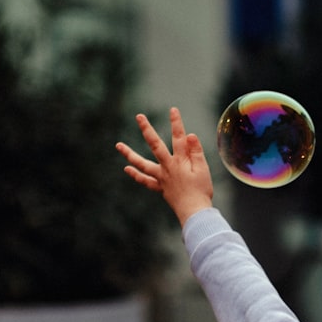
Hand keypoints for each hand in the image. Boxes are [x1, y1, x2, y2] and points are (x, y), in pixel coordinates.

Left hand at [116, 108, 213, 225]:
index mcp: (180, 161)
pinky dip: (136, 175)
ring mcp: (162, 177)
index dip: (176, 123)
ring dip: (130, 154)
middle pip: (155, 145)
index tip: (172, 109)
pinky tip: (127, 168)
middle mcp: (168, 167)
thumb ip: (196, 151)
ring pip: (143, 164)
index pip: (178, 138)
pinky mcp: (160, 188)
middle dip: (147, 129)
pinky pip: (145, 181)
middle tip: (139, 117)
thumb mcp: (203, 169)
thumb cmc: (201, 191)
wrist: (194, 212)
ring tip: (118, 145)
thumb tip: (189, 134)